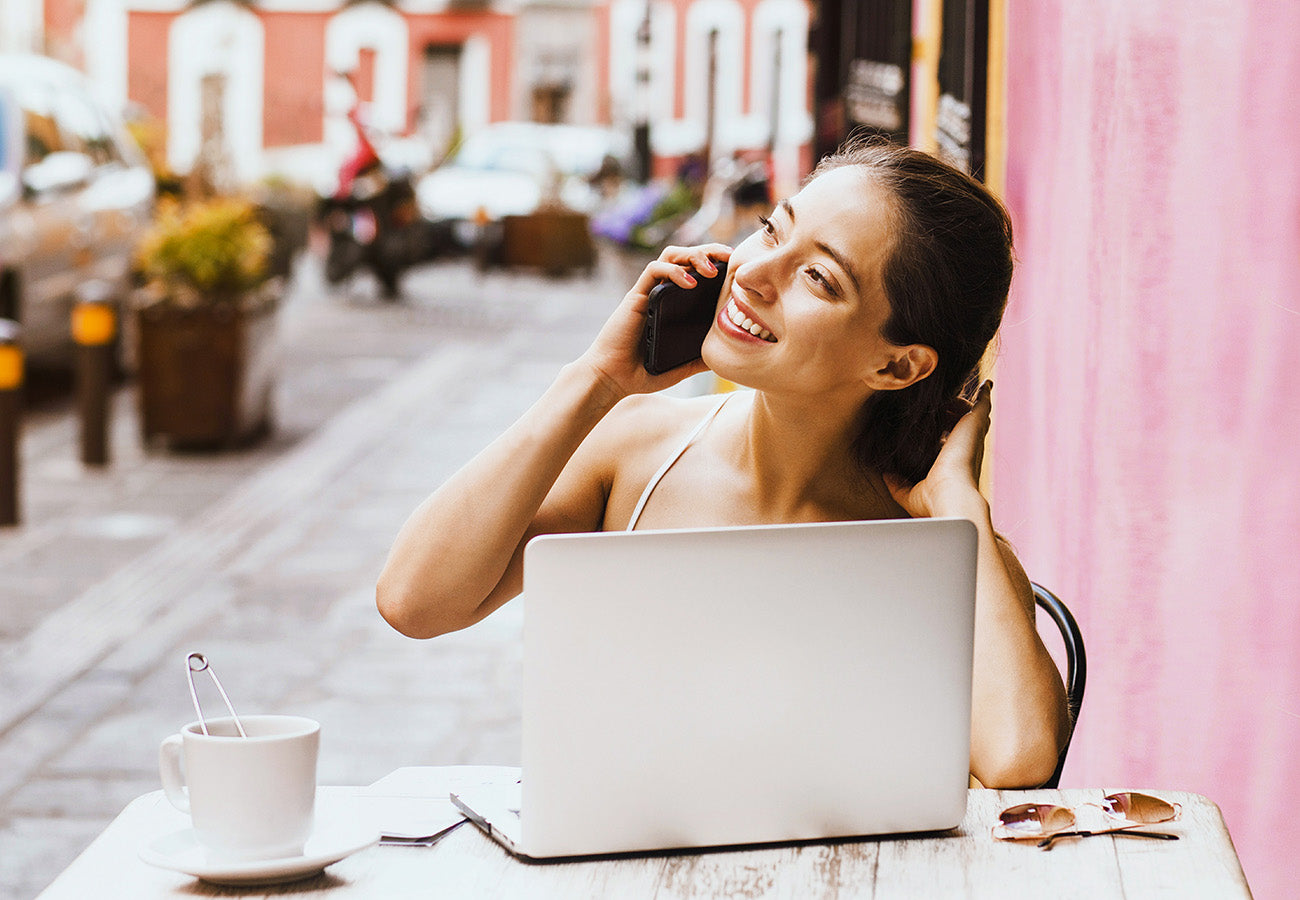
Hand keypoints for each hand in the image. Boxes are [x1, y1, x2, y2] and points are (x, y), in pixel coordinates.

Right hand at [578, 244, 731, 400]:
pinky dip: (673, 271)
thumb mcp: (680, 367)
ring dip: (693, 255)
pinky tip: (690, 283)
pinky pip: (653, 271)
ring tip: (712, 270)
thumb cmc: (641, 373)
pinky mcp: (636, 296)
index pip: (695, 271)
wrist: (612, 378)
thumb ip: (698, 360)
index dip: (715, 262)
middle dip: (709, 251)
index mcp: (673, 305)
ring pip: (670, 255)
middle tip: (730, 257)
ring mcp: (649, 293)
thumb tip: (723, 359)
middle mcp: (661, 293)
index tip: (735, 266)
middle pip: (685, 256)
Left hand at [884, 380, 992, 518]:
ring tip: (948, 393)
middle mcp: (965, 447)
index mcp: (952, 461)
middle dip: (954, 414)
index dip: (943, 434)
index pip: (948, 442)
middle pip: (961, 425)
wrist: (951, 494)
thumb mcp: (908, 491)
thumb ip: (896, 483)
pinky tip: (985, 384)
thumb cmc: (932, 498)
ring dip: (959, 402)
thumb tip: (885, 474)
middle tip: (943, 404)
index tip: (935, 428)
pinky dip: (985, 394)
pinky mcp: (975, 423)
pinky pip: (983, 404)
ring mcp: (972, 435)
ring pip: (970, 413)